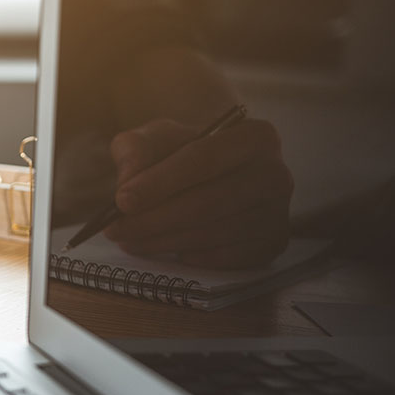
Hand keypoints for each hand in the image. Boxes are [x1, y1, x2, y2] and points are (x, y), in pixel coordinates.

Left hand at [103, 117, 293, 267]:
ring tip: (129, 240)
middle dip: (155, 219)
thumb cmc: (182, 153)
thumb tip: (128, 182)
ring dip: (163, 241)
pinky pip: (225, 258)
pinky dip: (190, 256)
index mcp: (255, 136)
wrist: (211, 174)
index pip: (205, 157)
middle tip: (116, 229)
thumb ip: (136, 149)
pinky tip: (165, 249)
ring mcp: (278, 212)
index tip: (122, 200)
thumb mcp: (154, 138)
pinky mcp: (272, 244)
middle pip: (208, 202)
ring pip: (212, 233)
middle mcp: (276, 174)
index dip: (161, 181)